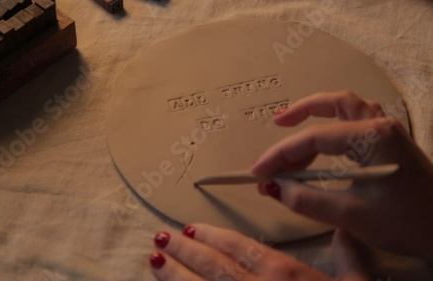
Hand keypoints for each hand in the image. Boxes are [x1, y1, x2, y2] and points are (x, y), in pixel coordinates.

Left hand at [149, 223, 369, 280]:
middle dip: (184, 251)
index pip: (240, 247)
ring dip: (174, 275)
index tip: (191, 228)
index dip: (213, 236)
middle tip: (160, 237)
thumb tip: (344, 230)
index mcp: (285, 276)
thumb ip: (350, 259)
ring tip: (154, 260)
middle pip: (213, 266)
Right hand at [251, 91, 432, 261]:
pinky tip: (322, 141)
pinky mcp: (389, 142)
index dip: (281, 154)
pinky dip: (333, 123)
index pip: (315, 137)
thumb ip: (306, 199)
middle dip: (298, 118)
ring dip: (317, 114)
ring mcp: (388, 131)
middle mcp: (381, 124)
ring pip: (346, 106)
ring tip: (290, 129)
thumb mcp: (350, 214)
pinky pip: (356, 119)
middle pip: (333, 105)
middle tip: (274, 139)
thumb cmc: (405, 222)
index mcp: (373, 136)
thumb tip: (274, 187)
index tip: (258, 171)